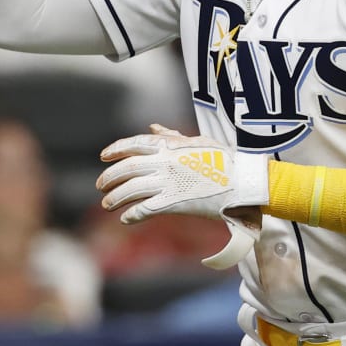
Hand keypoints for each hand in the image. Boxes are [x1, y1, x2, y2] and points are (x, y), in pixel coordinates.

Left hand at [97, 125, 266, 268]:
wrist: (244, 181)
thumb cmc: (225, 161)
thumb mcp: (198, 141)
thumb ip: (172, 136)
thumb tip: (153, 127)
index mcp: (170, 145)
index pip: (134, 144)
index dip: (115, 149)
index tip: (103, 156)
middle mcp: (165, 162)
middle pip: (126, 168)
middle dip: (109, 177)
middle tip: (100, 185)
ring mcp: (168, 182)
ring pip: (131, 190)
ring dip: (115, 198)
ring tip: (107, 204)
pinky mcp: (175, 202)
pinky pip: (145, 209)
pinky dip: (132, 214)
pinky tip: (126, 219)